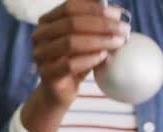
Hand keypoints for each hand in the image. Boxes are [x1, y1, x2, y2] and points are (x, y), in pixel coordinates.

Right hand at [20, 0, 129, 131]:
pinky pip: (69, 65)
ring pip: (70, 43)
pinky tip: (103, 57)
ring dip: (98, 41)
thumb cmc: (72, 61)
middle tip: (123, 30)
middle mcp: (39, 36)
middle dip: (101, 25)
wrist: (58, 91)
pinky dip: (89, 59)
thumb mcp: (83, 40)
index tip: (117, 14)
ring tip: (117, 43)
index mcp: (47, 22)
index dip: (94, 9)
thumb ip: (94, 24)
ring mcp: (40, 56)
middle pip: (71, 23)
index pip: (70, 7)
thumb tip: (115, 12)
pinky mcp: (46, 74)